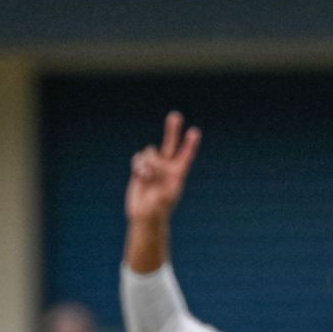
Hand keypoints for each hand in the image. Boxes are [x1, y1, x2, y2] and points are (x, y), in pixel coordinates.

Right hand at [125, 111, 200, 225]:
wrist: (145, 215)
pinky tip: (140, 175)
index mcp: (178, 172)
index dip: (190, 144)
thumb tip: (151, 166)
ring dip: (147, 162)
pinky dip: (138, 165)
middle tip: (175, 116)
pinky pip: (138, 157)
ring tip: (147, 176)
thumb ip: (160, 179)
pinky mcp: (141, 169)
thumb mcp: (165, 197)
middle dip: (172, 129)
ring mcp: (154, 166)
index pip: (186, 154)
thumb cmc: (159, 209)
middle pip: (170, 143)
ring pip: (150, 152)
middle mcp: (167, 166)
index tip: (194, 132)